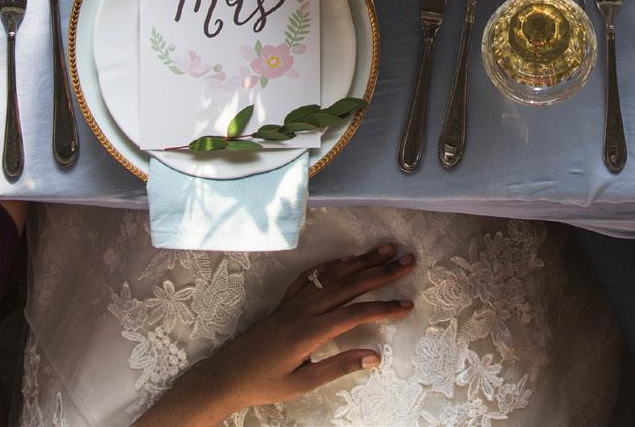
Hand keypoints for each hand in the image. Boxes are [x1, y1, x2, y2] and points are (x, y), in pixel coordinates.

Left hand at [136, 244, 413, 425]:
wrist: (226, 374)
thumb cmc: (264, 383)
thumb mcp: (303, 383)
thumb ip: (339, 367)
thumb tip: (375, 356)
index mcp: (310, 331)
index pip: (355, 313)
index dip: (384, 307)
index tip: (408, 304)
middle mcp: (304, 309)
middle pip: (349, 285)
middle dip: (381, 273)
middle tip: (408, 261)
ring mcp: (294, 301)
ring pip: (333, 276)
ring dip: (361, 262)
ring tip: (385, 250)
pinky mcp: (285, 301)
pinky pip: (312, 276)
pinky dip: (332, 265)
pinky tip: (345, 260)